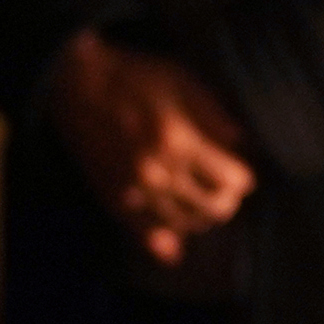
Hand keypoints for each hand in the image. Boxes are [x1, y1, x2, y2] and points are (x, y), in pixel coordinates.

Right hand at [38, 31, 253, 261]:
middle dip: (228, 200)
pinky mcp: (112, 197)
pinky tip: (176, 247)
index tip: (243, 168)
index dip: (244, 176)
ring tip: (204, 200)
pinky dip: (164, 242)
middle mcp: (157, 172)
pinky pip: (143, 233)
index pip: (231, 180)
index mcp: (179, 141)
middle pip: (213, 209)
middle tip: (227, 186)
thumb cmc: (136, 76)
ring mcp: (133, 189)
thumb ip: (217, 117)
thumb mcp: (186, 83)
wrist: (77, 84)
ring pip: (183, 225)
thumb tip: (245, 145)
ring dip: (201, 217)